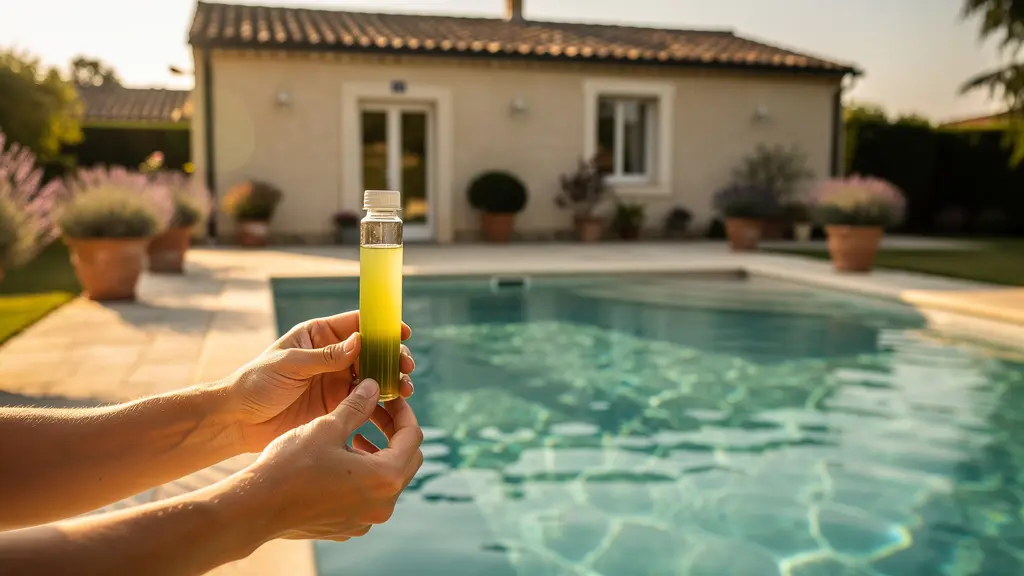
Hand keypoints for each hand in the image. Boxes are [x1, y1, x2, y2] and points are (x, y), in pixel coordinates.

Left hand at [225, 311, 415, 451]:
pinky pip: (366, 403)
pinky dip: (382, 404)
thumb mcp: (288, 365)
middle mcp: (332, 357)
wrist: (238, 421)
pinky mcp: (337, 407)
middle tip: (406, 366)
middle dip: (393, 357)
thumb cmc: (255, 383)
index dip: (381, 326)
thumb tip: (359, 341)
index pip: (356, 324)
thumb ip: (324, 356)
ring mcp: (336, 382)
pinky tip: (394, 408)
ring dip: (392, 381)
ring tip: (405, 390)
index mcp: (319, 336)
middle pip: (372, 351)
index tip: (402, 332)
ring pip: (374, 377)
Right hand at [242, 379, 423, 541]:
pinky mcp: (349, 527)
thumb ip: (357, 406)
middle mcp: (383, 504)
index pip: (413, 437)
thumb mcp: (328, 426)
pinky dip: (364, 476)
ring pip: (388, 480)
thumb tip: (373, 386)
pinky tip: (341, 460)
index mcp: (386, 477)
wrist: (256, 507)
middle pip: (407, 460)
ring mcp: (367, 520)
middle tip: (375, 412)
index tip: (388, 397)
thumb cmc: (291, 464)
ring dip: (379, 453)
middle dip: (394, 432)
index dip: (403, 411)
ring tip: (357, 434)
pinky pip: (369, 497)